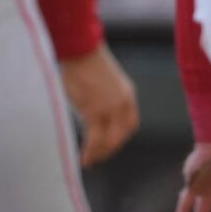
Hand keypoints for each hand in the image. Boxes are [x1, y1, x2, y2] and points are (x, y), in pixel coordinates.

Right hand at [58, 43, 139, 166]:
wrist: (80, 50)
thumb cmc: (85, 63)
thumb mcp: (103, 82)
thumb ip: (104, 98)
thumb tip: (94, 116)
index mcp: (127, 94)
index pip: (130, 124)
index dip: (121, 137)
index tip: (110, 144)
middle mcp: (122, 103)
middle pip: (122, 135)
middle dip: (110, 149)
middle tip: (98, 157)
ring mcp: (109, 108)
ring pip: (108, 141)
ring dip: (99, 154)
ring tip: (89, 161)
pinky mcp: (93, 111)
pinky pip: (94, 139)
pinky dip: (89, 152)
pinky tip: (83, 159)